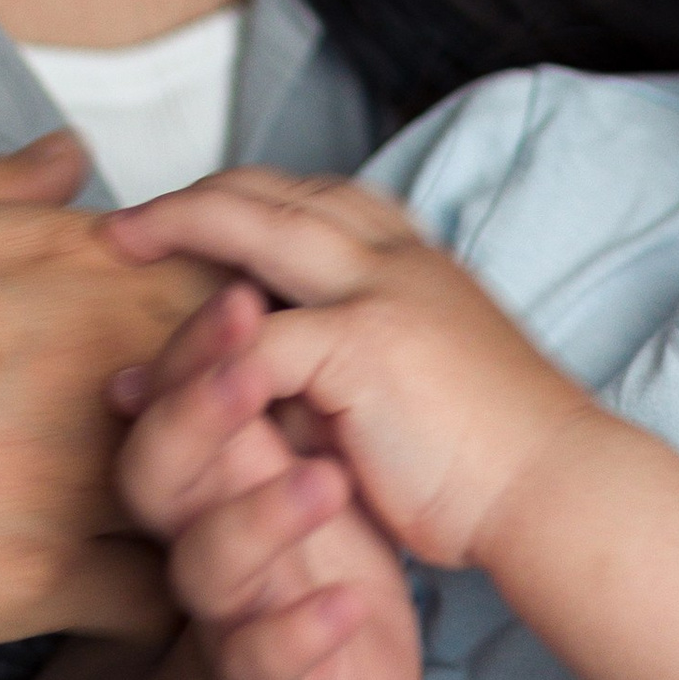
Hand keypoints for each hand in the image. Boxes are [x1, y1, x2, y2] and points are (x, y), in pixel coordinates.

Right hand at [0, 135, 218, 679]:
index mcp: (57, 264)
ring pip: (226, 501)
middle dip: (272, 421)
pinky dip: (182, 606)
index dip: (245, 323)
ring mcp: (67, 476)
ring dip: (244, 518)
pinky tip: (171, 608)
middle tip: (277, 453)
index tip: (241, 355)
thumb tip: (76, 160)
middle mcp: (85, 360)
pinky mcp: (30, 582)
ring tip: (250, 536)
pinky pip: (159, 604)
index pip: (223, 281)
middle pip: (250, 388)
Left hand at [109, 169, 596, 568]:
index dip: (248, 200)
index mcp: (414, 259)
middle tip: (125, 221)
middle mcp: (397, 256)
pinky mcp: (367, 343)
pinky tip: (157, 372)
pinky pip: (265, 332)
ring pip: (260, 226)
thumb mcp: (411, 384)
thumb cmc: (489, 457)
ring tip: (121, 244)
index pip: (318, 197)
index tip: (194, 219)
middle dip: (197, 194)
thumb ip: (339, 362)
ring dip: (183, 225)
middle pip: (279, 190)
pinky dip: (208, 347)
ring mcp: (382, 290)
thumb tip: (258, 373)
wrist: (558, 489)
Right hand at [118, 278, 422, 679]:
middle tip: (255, 364)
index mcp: (209, 469)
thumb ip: (269, 380)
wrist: (337, 678)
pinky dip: (303, 629)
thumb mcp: (295, 449)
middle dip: (201, 413)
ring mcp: (232, 610)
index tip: (244, 296)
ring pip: (209, 564)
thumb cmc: (313, 544)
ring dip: (262, 515)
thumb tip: (256, 272)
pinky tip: (348, 605)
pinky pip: (267, 659)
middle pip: (160, 471)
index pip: (172, 394)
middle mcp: (200, 532)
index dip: (195, 347)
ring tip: (328, 477)